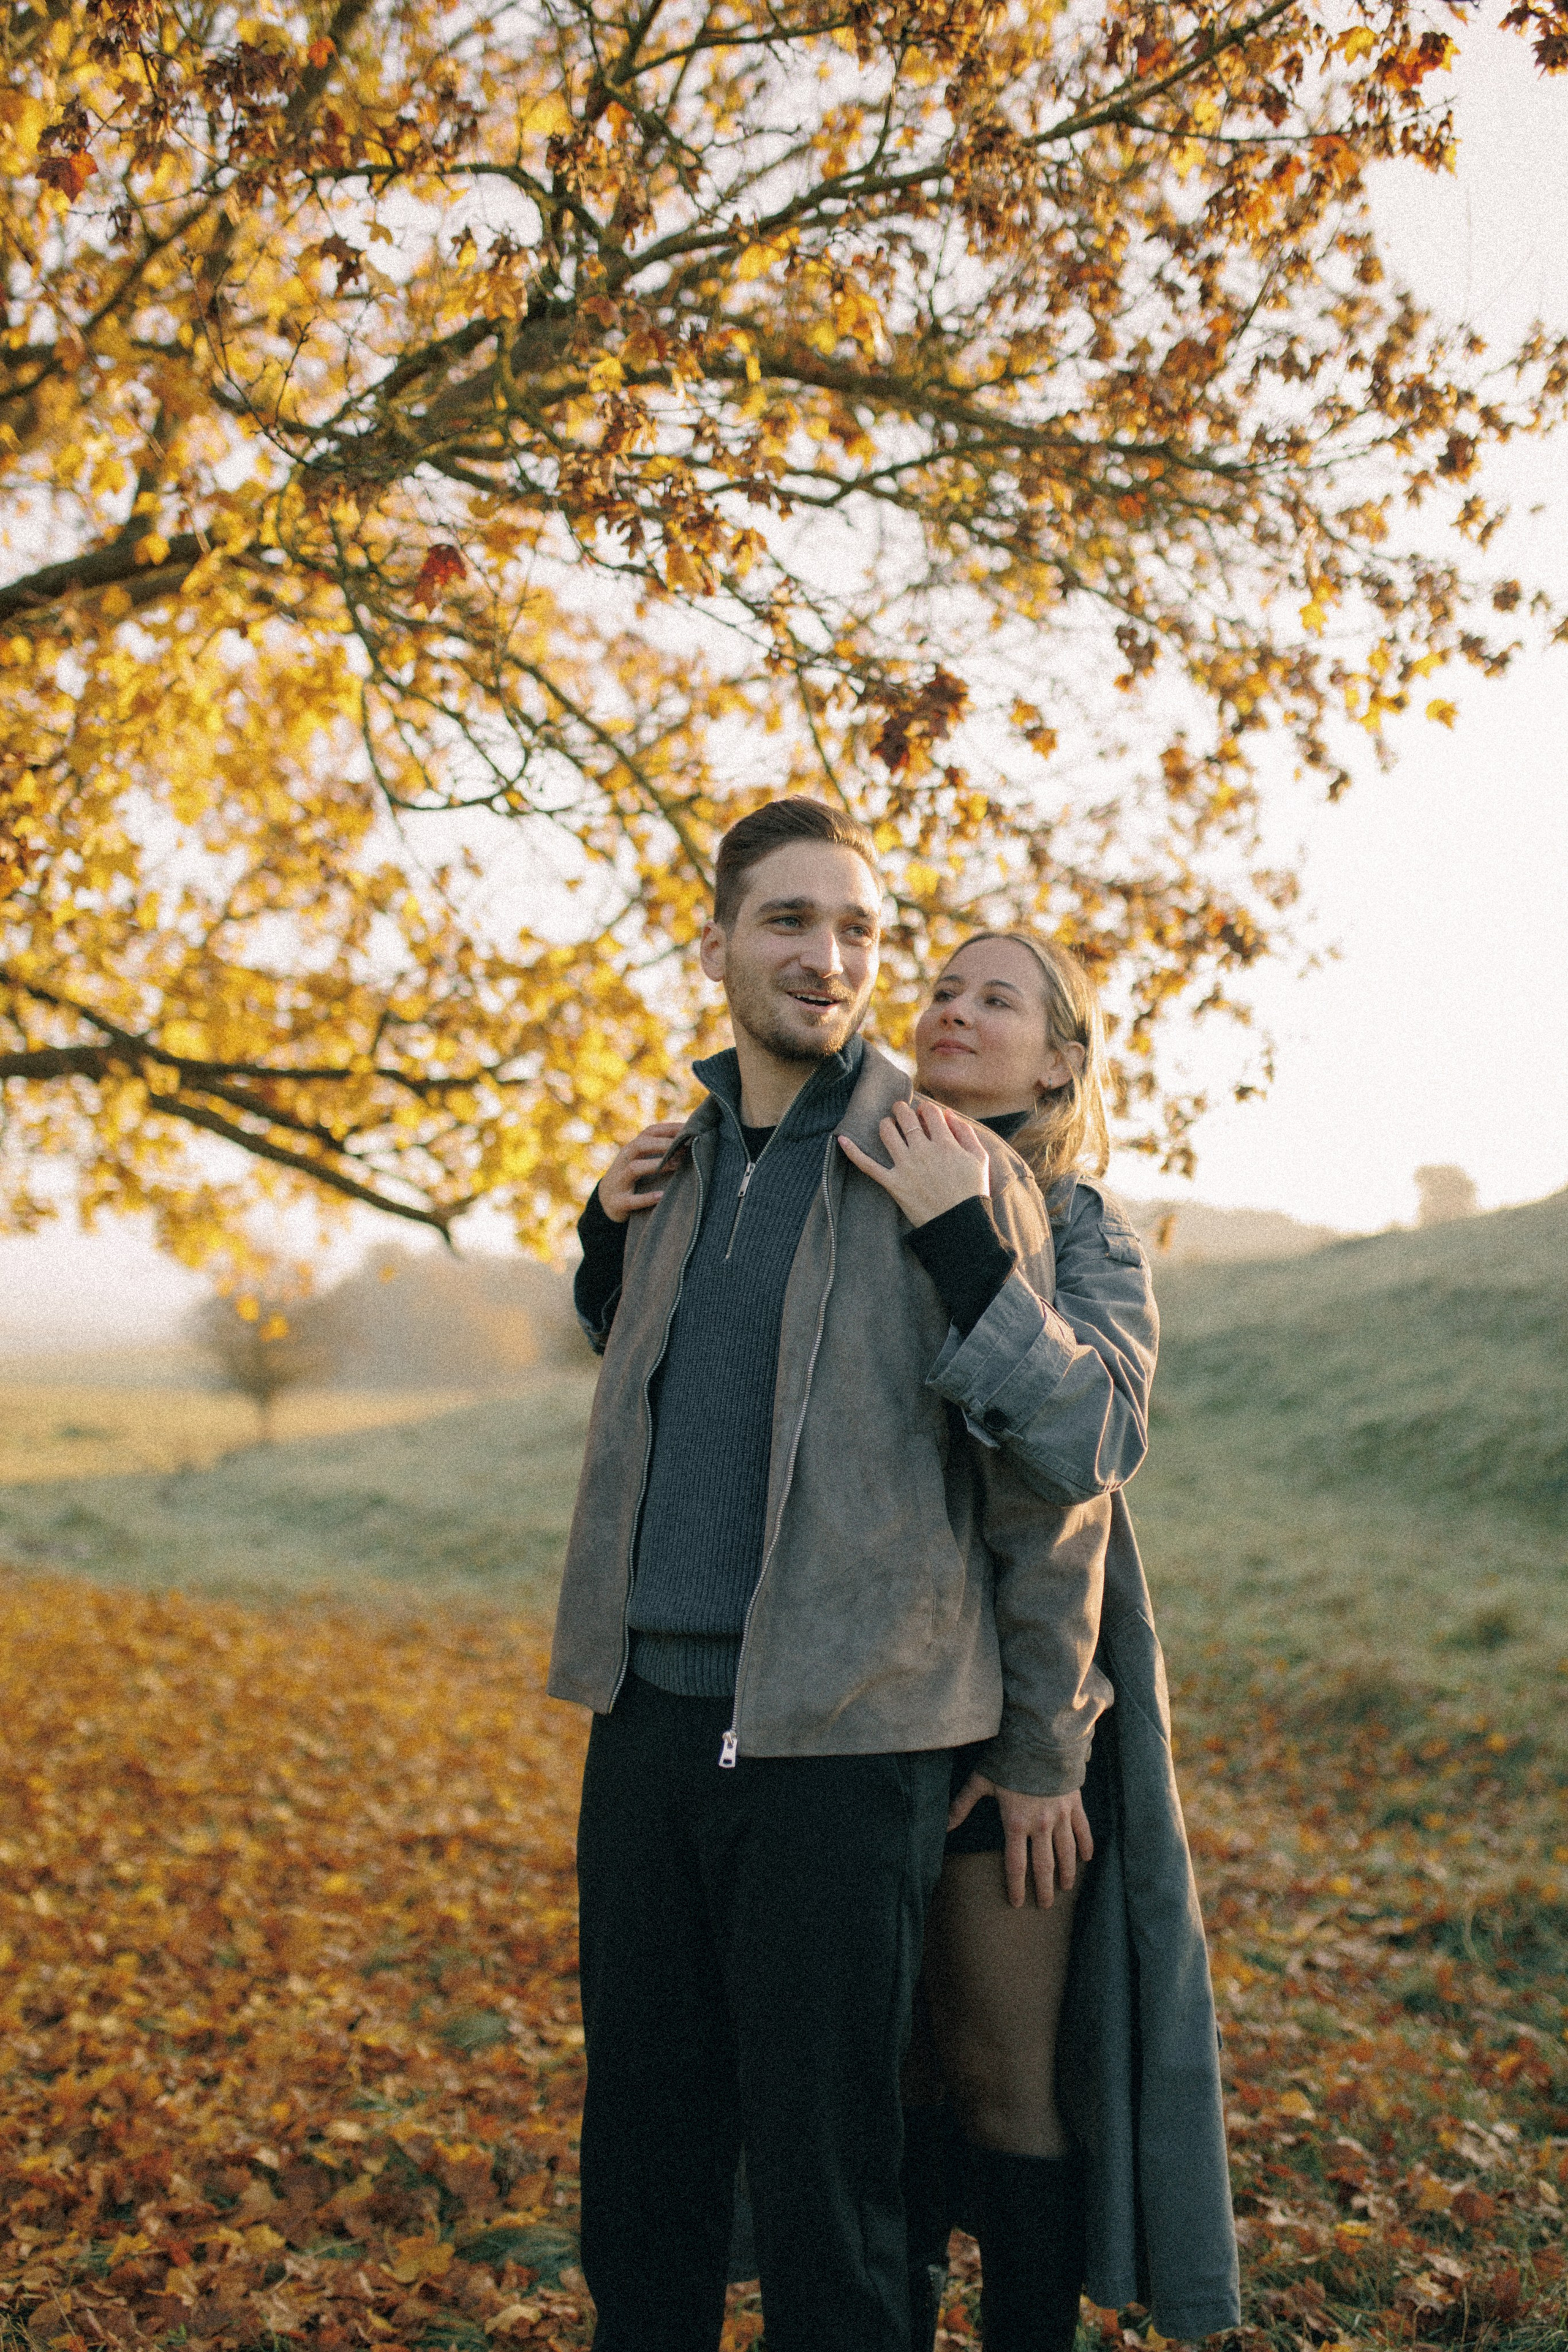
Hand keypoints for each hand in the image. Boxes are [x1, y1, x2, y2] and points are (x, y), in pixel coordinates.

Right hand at [598, 1121, 687, 1222]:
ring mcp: (619, 1181)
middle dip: (663, 1144)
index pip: (649, 1132)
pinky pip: (631, 1200)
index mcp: (631, 1149)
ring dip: (656, 1165)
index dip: (670, 1128)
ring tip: (677, 1166)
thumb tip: (691, 1141)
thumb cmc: (632, 1178)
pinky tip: (662, 1196)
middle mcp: (623, 1161)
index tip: (690, 1129)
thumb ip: (659, 1151)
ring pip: (634, 1168)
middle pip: (640, 1145)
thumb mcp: (640, 1160)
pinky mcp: (618, 1202)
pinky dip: (647, 1197)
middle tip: (686, 1146)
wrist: (605, 1202)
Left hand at [837, 1098, 991, 1226]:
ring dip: (885, 1124)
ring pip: (887, 1133)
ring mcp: (906, 1167)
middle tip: (901, 1109)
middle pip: (906, 1117)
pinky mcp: (893, 1184)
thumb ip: (966, 1133)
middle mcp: (923, 1151)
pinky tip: (841, 1139)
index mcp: (946, 1143)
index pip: (930, 1113)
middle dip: (902, 1109)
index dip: (926, 1108)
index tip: (924, 1113)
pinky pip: (868, 1165)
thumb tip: (948, 1114)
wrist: (959, 1225)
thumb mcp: (979, 1159)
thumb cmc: (972, 1192)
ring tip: (888, 1125)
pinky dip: (853, 1151)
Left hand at [948, 1773, 1093, 1908]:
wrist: (1041, 1739)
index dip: (1016, 1886)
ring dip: (1066, 1872)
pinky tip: (1086, 1859)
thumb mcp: (981, 1781)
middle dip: (1044, 1888)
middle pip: (1043, 1865)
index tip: (1018, 1903)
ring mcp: (1060, 1815)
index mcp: (1016, 1823)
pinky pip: (1082, 1829)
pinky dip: (1085, 1845)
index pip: (1015, 1863)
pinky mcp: (1074, 1803)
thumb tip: (944, 1825)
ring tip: (1066, 1887)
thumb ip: (962, 1804)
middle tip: (1046, 1906)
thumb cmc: (1008, 1760)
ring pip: (1066, 1851)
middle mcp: (1040, 1825)